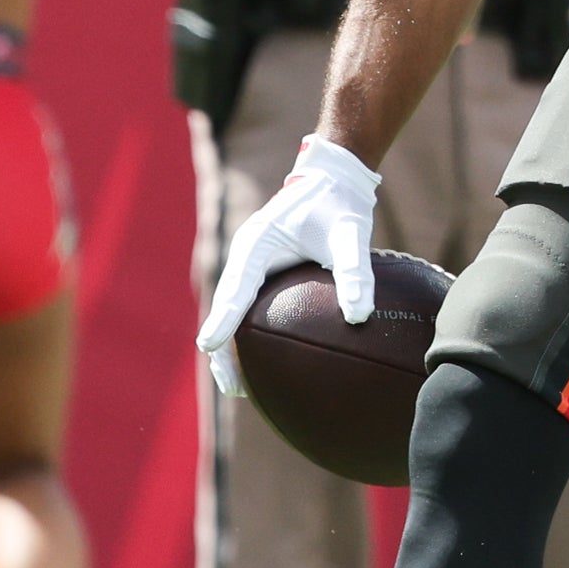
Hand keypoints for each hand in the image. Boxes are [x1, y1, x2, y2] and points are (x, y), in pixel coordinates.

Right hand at [196, 137, 381, 384]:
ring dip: (231, 347)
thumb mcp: (352, 233)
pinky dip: (250, 335)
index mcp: (257, 243)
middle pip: (225, 307)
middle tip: (232, 386)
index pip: (235, 288)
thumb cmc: (340, 204)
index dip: (221, 319)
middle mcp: (247, 256)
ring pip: (233, 312)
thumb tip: (360, 316)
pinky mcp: (263, 273)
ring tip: (240, 388)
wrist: (334, 179)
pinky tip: (265, 365)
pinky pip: (250, 308)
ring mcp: (252, 265)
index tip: (209, 346)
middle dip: (222, 348)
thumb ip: (356, 271)